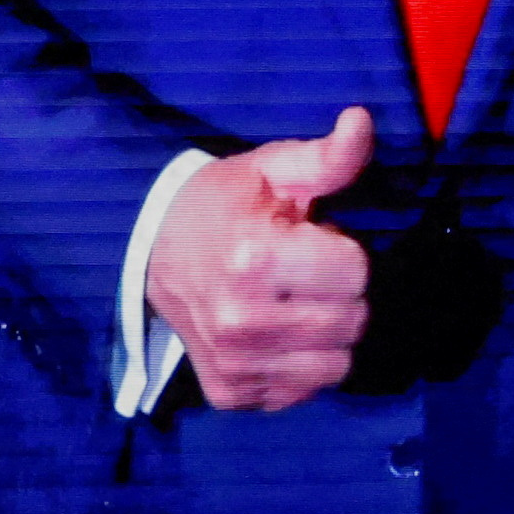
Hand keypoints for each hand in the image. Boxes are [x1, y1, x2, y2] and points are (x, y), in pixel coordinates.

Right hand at [147, 108, 378, 410]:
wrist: (151, 252)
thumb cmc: (222, 205)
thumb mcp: (272, 170)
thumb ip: (326, 156)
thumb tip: (362, 120)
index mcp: (254, 259)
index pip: (356, 272)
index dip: (341, 251)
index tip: (308, 241)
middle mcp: (241, 319)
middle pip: (353, 321)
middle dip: (339, 293)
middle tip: (301, 274)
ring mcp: (234, 362)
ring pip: (337, 364)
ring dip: (326, 334)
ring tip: (291, 303)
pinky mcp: (231, 393)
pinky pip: (304, 392)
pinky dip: (299, 366)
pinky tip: (275, 335)